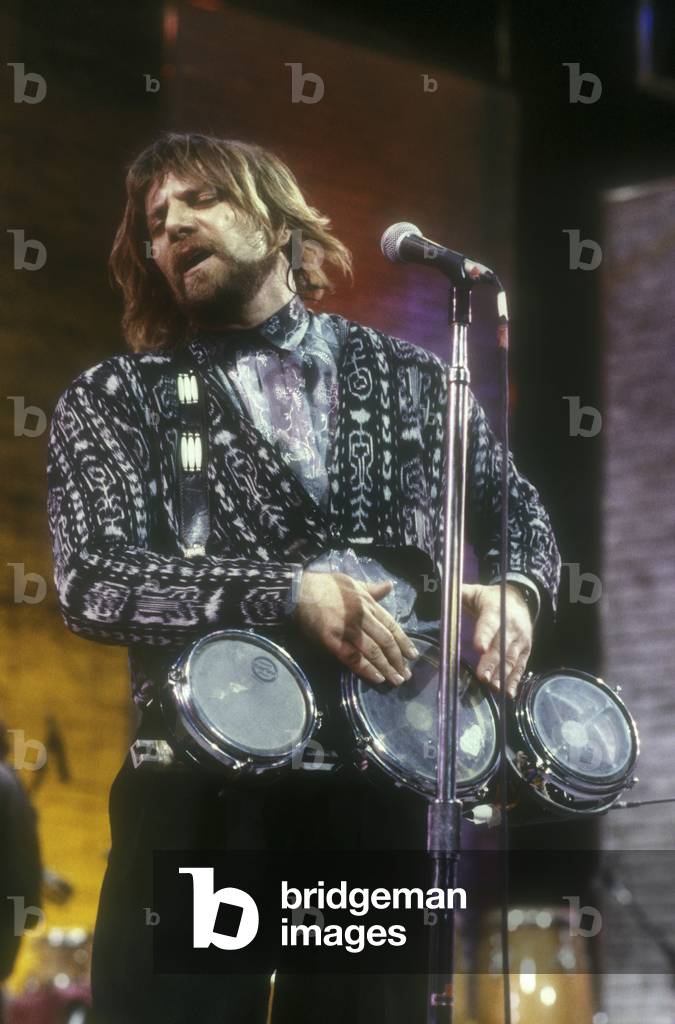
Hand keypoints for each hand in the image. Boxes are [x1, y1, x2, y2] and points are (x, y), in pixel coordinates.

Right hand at [294, 571, 418, 685]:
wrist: (299, 591)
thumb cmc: (325, 585)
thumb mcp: (352, 582)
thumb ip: (372, 589)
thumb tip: (389, 586)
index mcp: (368, 603)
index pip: (392, 625)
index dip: (404, 641)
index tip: (413, 655)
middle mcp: (362, 617)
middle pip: (385, 640)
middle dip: (398, 659)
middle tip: (407, 674)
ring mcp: (348, 629)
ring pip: (373, 651)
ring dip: (386, 667)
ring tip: (396, 680)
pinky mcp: (333, 640)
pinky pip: (353, 657)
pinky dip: (366, 669)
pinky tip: (377, 678)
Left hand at [462, 582, 532, 697]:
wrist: (521, 599)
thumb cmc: (491, 599)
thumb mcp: (476, 591)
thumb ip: (459, 593)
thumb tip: (444, 593)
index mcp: (495, 611)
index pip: (489, 623)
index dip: (484, 635)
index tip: (478, 647)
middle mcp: (510, 626)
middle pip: (501, 646)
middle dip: (492, 662)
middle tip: (483, 677)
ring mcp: (520, 640)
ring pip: (512, 658)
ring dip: (503, 674)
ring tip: (494, 687)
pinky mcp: (525, 651)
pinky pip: (521, 666)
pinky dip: (515, 680)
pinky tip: (508, 693)